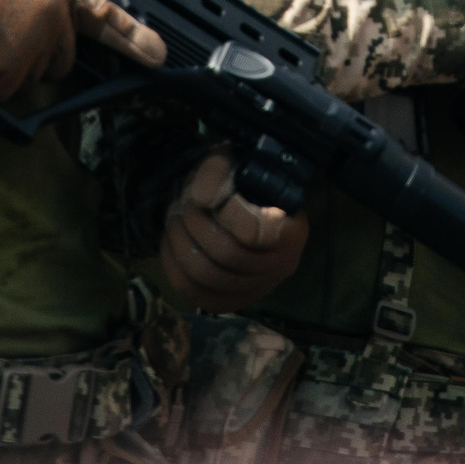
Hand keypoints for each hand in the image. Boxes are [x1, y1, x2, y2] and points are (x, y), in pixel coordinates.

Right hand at [0, 0, 166, 99]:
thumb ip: (37, 5)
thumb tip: (40, 33)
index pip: (102, 17)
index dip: (131, 37)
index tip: (157, 55)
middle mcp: (54, 20)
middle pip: (62, 62)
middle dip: (35, 61)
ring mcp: (36, 48)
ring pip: (31, 79)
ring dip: (6, 70)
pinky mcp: (14, 73)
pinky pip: (4, 91)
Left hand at [158, 151, 308, 311]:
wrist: (245, 200)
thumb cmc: (242, 179)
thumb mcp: (231, 163)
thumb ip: (217, 173)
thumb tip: (201, 199)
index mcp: (291, 229)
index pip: (254, 231)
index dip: (225, 213)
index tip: (207, 194)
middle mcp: (282, 264)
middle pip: (227, 255)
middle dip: (194, 226)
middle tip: (180, 205)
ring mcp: (260, 287)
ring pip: (209, 278)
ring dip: (180, 246)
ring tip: (174, 222)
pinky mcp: (236, 300)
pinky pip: (200, 296)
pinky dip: (177, 272)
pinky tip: (173, 247)